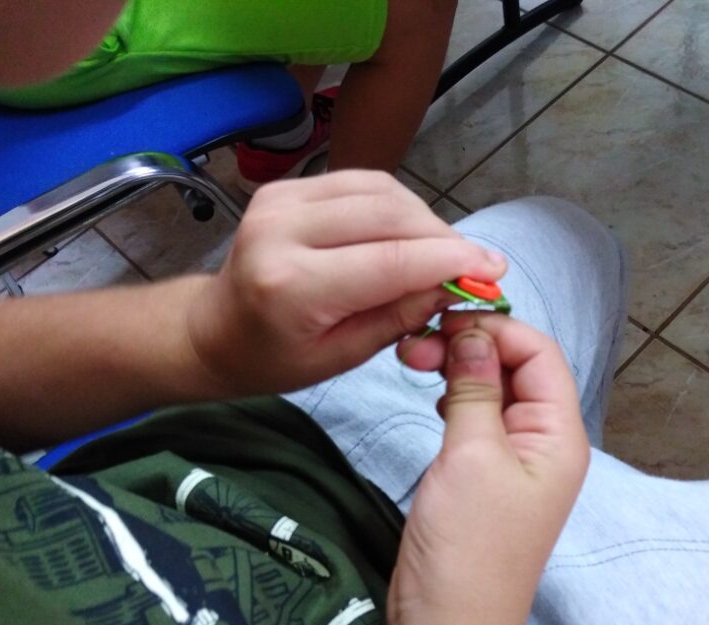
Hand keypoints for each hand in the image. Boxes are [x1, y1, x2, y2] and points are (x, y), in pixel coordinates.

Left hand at [186, 171, 506, 394]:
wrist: (213, 330)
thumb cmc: (276, 358)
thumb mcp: (341, 356)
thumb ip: (398, 317)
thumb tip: (455, 285)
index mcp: (291, 285)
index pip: (391, 260)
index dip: (451, 261)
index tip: (494, 269)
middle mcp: (282, 230)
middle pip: (390, 216)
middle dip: (443, 238)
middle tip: (475, 265)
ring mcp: (281, 199)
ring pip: (381, 191)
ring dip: (423, 219)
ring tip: (443, 253)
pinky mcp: (287, 186)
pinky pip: (361, 182)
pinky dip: (397, 205)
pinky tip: (410, 233)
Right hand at [389, 312, 589, 624]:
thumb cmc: (467, 543)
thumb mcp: (471, 455)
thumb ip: (475, 388)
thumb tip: (474, 333)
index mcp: (560, 434)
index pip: (540, 354)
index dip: (497, 328)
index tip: (443, 318)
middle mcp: (546, 442)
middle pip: (519, 369)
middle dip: (473, 346)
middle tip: (416, 343)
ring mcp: (516, 461)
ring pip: (495, 393)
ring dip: (461, 370)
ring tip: (415, 362)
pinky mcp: (487, 477)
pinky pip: (480, 420)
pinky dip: (457, 399)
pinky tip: (433, 397)